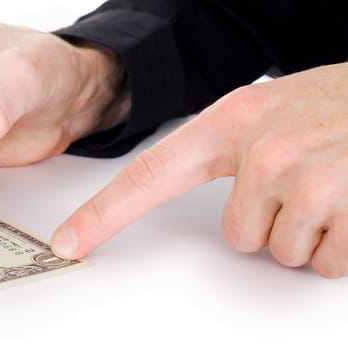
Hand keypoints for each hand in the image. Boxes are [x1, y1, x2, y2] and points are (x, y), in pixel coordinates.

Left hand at [52, 62, 347, 277]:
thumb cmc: (341, 107)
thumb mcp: (275, 113)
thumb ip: (234, 156)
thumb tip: (220, 215)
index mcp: (233, 122)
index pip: (149, 175)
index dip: (105, 213)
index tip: (70, 242)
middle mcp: (262, 148)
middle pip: (237, 236)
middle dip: (274, 223)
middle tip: (311, 182)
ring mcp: (305, 178)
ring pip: (281, 252)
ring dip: (312, 232)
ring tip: (339, 186)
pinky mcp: (346, 207)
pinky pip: (325, 262)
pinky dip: (344, 246)